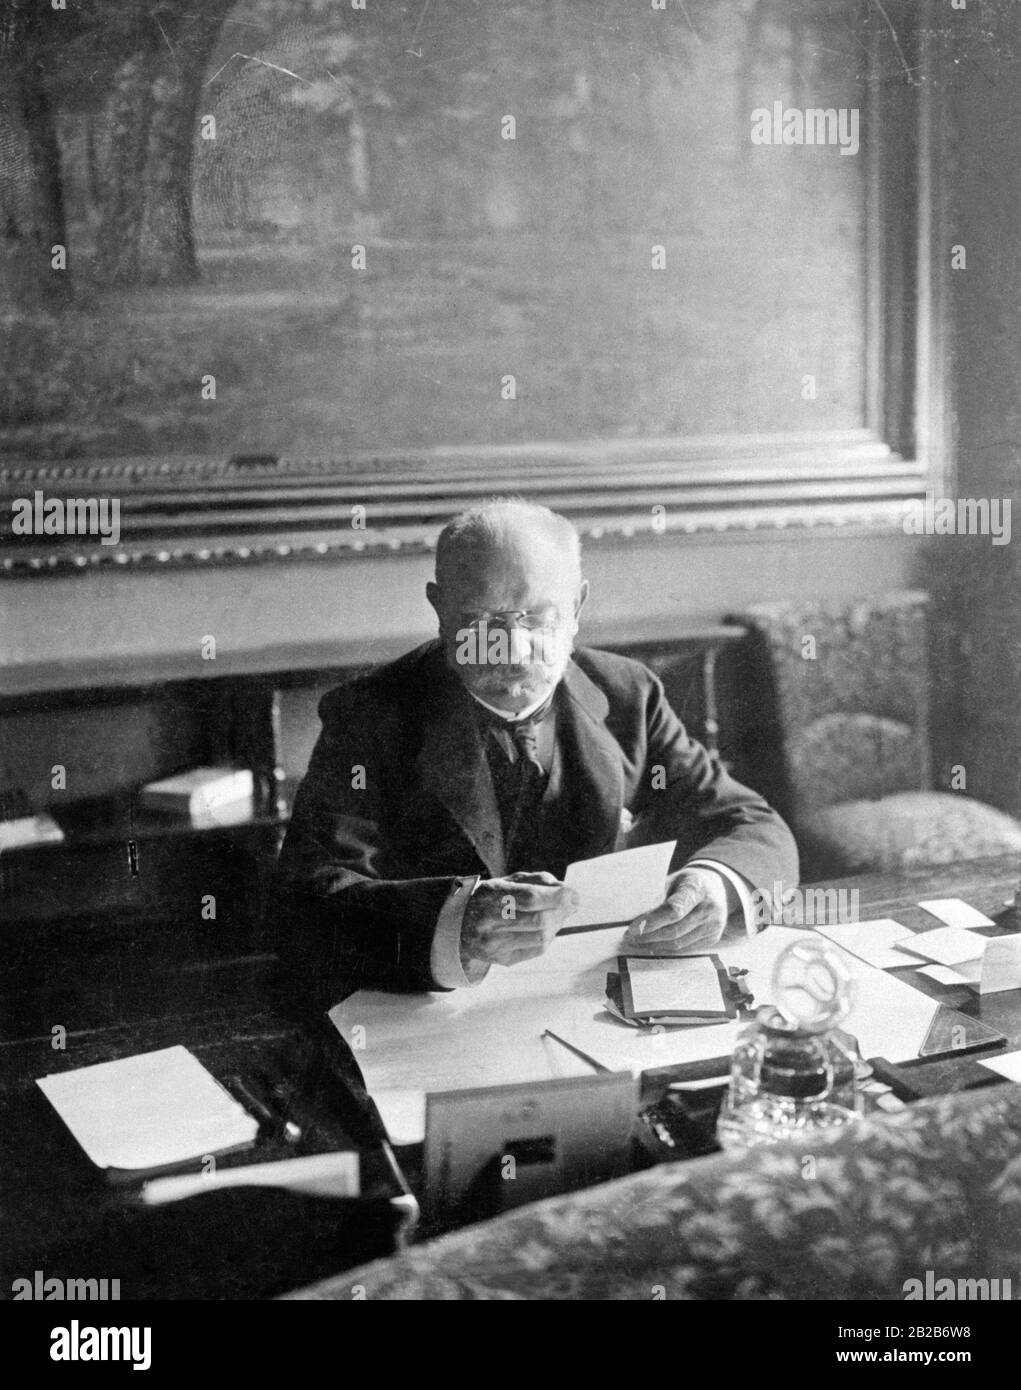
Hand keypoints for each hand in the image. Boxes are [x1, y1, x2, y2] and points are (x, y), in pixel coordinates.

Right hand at [461, 872, 579, 967]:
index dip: (556, 896)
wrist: (461, 925)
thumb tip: (568, 893)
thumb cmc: (493, 898)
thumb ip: (538, 881)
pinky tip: (547, 927)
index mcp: (490, 895)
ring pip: (541, 938)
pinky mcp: (502, 959)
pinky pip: (537, 950)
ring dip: (558, 924)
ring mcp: (494, 944)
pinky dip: (549, 937)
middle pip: (539, 920)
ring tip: (559, 914)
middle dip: (562, 911)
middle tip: (571, 903)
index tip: (574, 894)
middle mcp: (489, 922)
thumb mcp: (509, 881)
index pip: (529, 898)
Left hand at [622, 867, 729, 953]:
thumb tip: (633, 916)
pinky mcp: (713, 938)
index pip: (673, 910)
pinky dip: (667, 948)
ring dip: (655, 944)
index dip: (651, 921)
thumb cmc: (687, 883)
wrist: (717, 888)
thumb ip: (656, 896)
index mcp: (697, 887)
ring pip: (678, 943)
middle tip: (629, 936)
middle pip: (674, 930)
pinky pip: (685, 948)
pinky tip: (653, 944)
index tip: (632, 927)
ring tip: (637, 941)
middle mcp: (710, 907)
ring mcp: (714, 925)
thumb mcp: (672, 880)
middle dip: (648, 936)